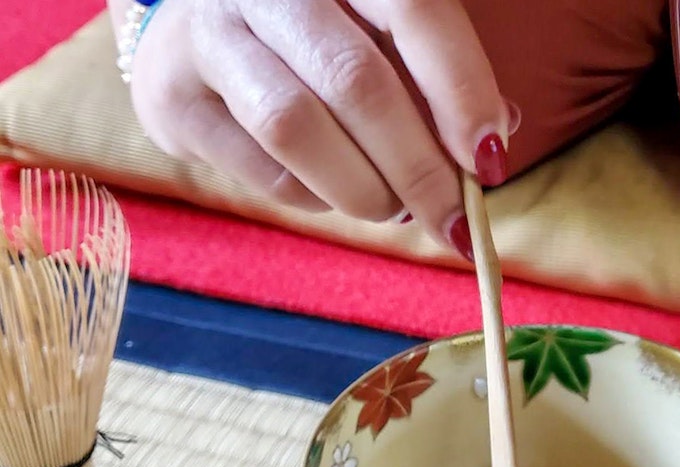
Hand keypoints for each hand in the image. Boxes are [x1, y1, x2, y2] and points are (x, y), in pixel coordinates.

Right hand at [127, 0, 513, 256]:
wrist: (196, 32)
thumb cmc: (321, 40)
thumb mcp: (385, 39)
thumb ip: (439, 81)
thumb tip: (492, 146)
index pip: (415, 11)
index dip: (461, 89)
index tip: (491, 160)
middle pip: (357, 81)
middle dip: (419, 167)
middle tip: (452, 220)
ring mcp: (208, 33)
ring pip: (297, 127)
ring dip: (363, 189)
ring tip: (393, 208)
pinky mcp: (174, 96)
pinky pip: (262, 168)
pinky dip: (315, 197)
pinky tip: (332, 193)